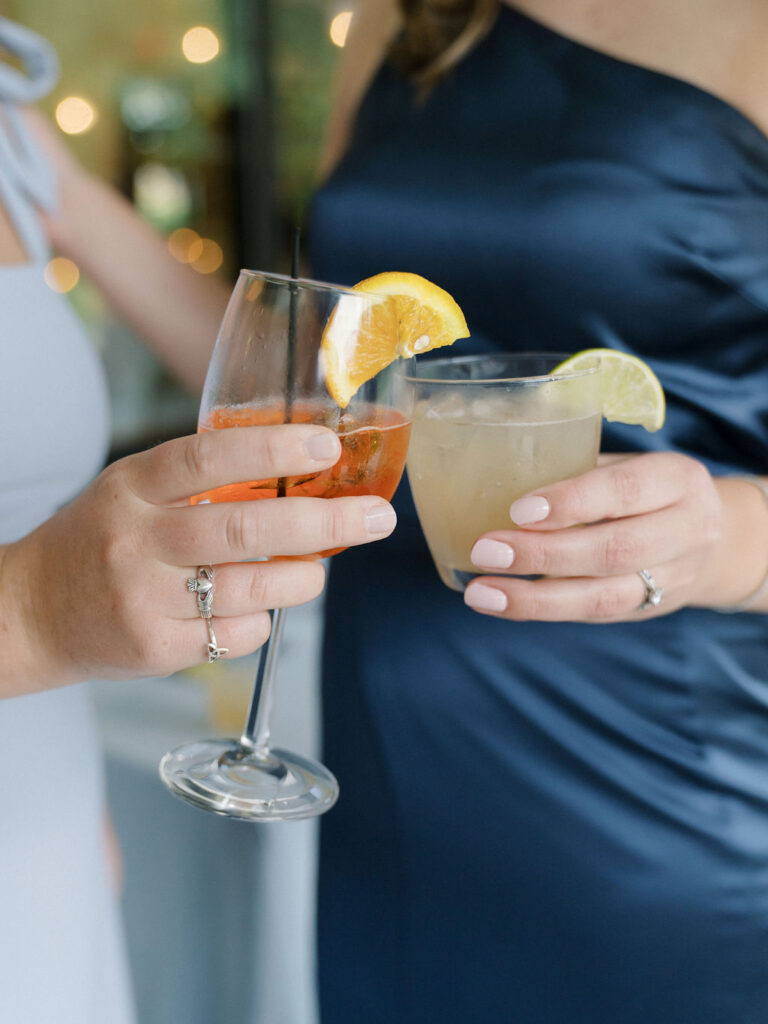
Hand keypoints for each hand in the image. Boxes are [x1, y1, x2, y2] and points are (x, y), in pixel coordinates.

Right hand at [3, 425, 395, 692]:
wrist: (33, 613)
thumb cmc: (100, 540)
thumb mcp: (133, 489)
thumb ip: (199, 477)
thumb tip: (297, 466)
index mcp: (133, 486)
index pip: (207, 457)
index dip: (272, 449)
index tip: (325, 447)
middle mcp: (137, 539)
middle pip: (244, 528)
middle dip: (323, 522)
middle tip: (376, 517)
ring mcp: (145, 598)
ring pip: (250, 588)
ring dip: (303, 577)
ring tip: (319, 568)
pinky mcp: (155, 648)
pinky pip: (234, 634)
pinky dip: (261, 618)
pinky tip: (254, 606)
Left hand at [463, 452, 727, 621]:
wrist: (712, 539)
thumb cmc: (643, 489)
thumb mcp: (626, 464)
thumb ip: (576, 469)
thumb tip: (491, 473)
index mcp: (675, 479)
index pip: (624, 490)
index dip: (572, 502)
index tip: (519, 510)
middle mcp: (685, 531)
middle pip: (613, 550)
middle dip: (542, 554)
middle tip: (485, 551)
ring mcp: (671, 578)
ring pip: (603, 596)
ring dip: (534, 598)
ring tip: (481, 593)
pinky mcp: (647, 609)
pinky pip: (593, 614)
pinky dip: (542, 610)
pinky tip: (501, 603)